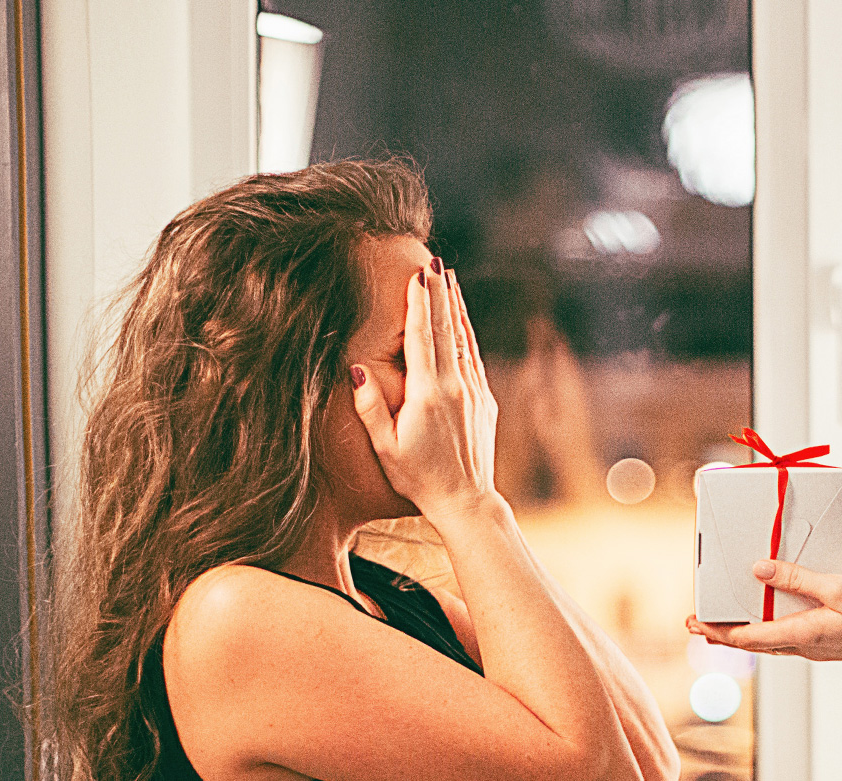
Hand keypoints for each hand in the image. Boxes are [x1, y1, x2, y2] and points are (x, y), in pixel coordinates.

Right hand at [351, 263, 503, 521]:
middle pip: (446, 329)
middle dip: (440, 293)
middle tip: (436, 262)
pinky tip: (461, 321)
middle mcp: (456, 387)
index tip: (419, 275)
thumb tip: (355, 368)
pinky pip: (473, 358)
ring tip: (450, 279)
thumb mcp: (385, 446)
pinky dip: (466, 335)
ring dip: (455, 308)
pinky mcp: (486, 401)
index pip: (422, 338)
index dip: (420, 304)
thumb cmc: (418, 478)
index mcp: (428, 394)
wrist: (466, 501)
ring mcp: (475, 392)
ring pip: (464, 340)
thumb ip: (369, 406)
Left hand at [684, 559, 841, 661]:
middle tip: (696, 623)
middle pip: (756, 642)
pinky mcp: (831, 637)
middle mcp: (806, 644)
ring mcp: (819, 644)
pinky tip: (770, 610)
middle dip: (725, 632)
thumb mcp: (839, 587)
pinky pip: (794, 633)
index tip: (696, 621)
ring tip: (725, 618)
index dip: (720, 630)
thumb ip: (798, 578)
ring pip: (773, 639)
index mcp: (805, 635)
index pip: (750, 638)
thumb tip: (759, 569)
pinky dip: (775, 622)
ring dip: (748, 629)